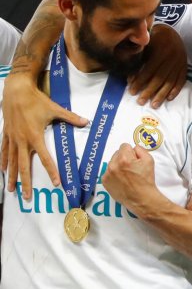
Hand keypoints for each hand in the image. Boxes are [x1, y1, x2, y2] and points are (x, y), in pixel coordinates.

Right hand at [1, 73, 87, 200]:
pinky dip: (3, 161)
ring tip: (11, 190)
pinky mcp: (6, 133)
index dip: (51, 171)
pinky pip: (4, 151)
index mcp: (35, 136)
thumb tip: (86, 121)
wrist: (16, 90)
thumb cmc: (37, 100)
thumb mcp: (55, 109)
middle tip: (26, 197)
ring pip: (11, 161)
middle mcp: (22, 140)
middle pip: (23, 166)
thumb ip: (71, 117)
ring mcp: (12, 137)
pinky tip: (3, 171)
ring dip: (12, 176)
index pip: (45, 159)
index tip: (56, 183)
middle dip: (25, 183)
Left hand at [102, 144, 164, 216]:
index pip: (124, 146)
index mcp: (124, 158)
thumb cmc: (146, 180)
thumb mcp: (149, 160)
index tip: (134, 159)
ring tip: (126, 175)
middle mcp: (113, 165)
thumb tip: (133, 148)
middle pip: (117, 153)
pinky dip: (113, 174)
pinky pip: (108, 172)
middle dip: (124, 158)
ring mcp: (107, 173)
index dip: (131, 152)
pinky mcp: (104, 181)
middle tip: (131, 167)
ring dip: (118, 165)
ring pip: (112, 162)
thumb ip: (140, 150)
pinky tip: (121, 180)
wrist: (141, 198)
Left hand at [127, 24, 186, 106]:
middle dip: (149, 91)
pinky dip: (176, 90)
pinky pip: (181, 80)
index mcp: (160, 51)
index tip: (131, 91)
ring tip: (154, 105)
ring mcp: (180, 63)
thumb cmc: (153, 38)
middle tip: (140, 101)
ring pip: (170, 81)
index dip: (139, 82)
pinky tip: (169, 98)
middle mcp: (171, 58)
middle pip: (159, 78)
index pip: (148, 71)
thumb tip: (129, 76)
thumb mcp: (146, 44)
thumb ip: (138, 57)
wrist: (171, 32)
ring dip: (162, 94)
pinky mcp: (185, 66)